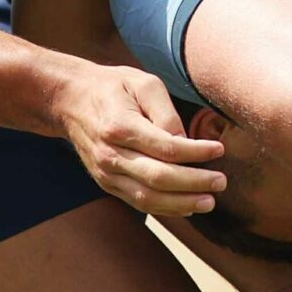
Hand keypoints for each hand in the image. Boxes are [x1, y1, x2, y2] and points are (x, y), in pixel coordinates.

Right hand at [52, 62, 224, 217]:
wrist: (70, 100)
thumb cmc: (112, 87)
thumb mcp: (142, 83)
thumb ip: (166, 113)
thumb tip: (186, 142)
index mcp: (120, 126)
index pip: (165, 148)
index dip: (196, 152)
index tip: (219, 150)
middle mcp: (110, 154)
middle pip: (158, 178)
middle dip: (194, 183)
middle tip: (221, 182)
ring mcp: (106, 173)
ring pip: (148, 198)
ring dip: (182, 204)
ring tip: (209, 201)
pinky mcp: (106, 183)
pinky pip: (138, 202)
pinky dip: (165, 208)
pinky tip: (187, 207)